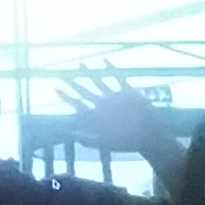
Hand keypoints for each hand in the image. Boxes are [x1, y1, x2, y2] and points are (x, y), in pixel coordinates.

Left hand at [45, 69, 184, 169]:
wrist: (149, 136)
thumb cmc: (128, 142)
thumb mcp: (107, 143)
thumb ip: (90, 140)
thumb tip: (73, 136)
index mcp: (97, 117)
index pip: (78, 104)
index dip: (67, 96)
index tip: (55, 88)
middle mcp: (104, 105)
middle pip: (85, 91)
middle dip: (73, 83)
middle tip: (61, 74)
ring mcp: (115, 98)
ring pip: (99, 82)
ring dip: (89, 73)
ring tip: (80, 63)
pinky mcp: (128, 93)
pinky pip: (118, 78)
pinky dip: (111, 69)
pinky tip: (104, 60)